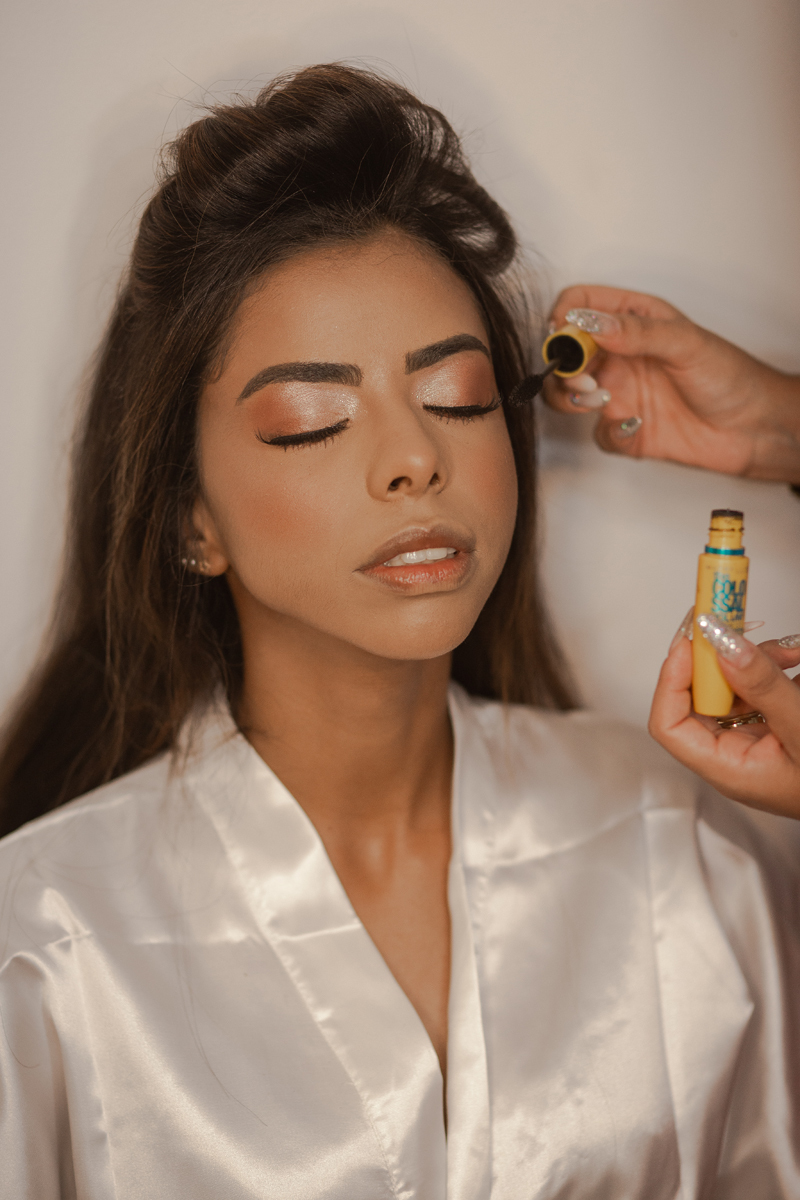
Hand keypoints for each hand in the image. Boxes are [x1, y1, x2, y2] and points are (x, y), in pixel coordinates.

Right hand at [543, 285, 799, 483]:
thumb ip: (636, 332)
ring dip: (572, 398)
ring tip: (602, 400)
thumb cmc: (730, 376)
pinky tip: (636, 425)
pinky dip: (609, 432)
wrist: (754, 428)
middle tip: (586, 377)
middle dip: (564, 366)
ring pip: (568, 395)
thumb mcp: (686, 343)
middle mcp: (621, 355)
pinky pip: (597, 434)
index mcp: (633, 321)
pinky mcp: (625, 431)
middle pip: (564, 353)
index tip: (564, 335)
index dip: (563, 318)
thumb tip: (592, 323)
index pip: (579, 304)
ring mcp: (620, 393)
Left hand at [649, 613, 799, 815]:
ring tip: (793, 652)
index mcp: (728, 769)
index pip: (670, 724)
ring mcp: (758, 739)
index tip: (694, 640)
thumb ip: (763, 687)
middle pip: (701, 696)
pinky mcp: (780, 725)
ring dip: (757, 658)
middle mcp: (736, 755)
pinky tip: (798, 658)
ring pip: (734, 685)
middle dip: (721, 657)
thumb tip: (721, 643)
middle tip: (734, 620)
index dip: (673, 678)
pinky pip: (763, 688)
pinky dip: (777, 666)